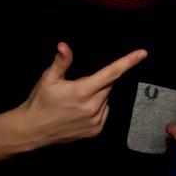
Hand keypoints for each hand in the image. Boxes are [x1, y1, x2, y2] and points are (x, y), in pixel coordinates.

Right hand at [17, 43, 146, 146]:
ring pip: (106, 98)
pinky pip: (104, 111)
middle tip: (80, 85)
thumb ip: (61, 62)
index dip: (128, 62)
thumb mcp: (49, 78)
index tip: (142, 53)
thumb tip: (64, 45)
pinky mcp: (95, 130)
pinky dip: (97, 107)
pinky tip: (81, 110)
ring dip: (97, 94)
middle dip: (98, 81)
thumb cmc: (40, 101)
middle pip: (108, 85)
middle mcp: (92, 107)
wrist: (33, 130)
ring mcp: (95, 121)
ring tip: (76, 100)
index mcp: (82, 91)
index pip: (111, 73)